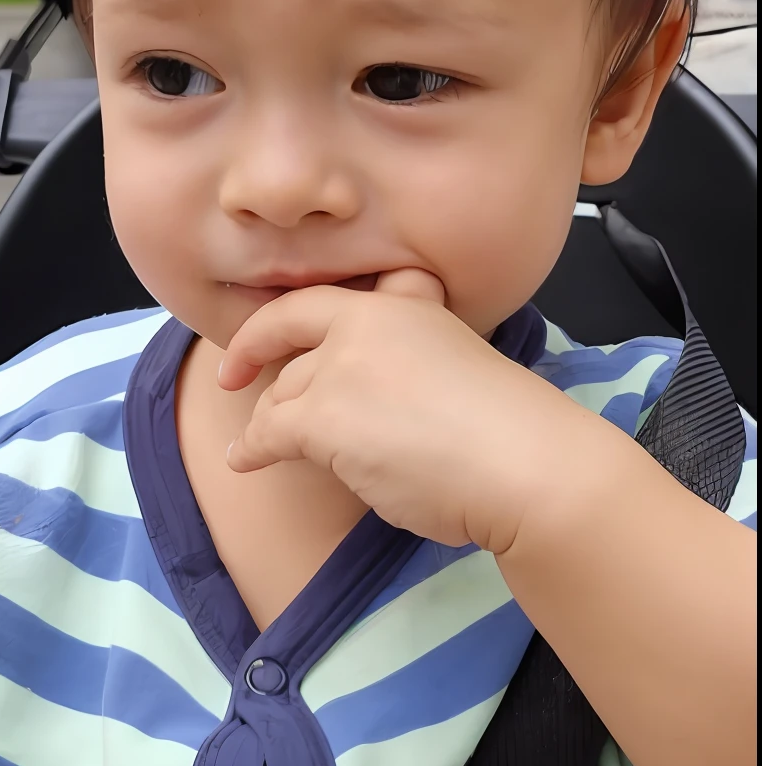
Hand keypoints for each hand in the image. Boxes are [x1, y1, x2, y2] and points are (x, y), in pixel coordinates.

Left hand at [220, 269, 569, 553]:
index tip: (254, 344)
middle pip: (295, 357)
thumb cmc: (506, 429)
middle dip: (274, 387)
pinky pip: (270, 432)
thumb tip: (373, 400)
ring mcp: (339, 368)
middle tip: (262, 409)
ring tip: (253, 445)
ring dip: (267, 424)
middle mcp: (364, 324)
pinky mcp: (323, 417)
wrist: (522, 461)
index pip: (316, 304)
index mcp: (402, 305)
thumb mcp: (455, 362)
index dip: (272, 326)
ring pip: (282, 396)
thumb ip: (407, 361)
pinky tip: (244, 461)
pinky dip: (253, 448)